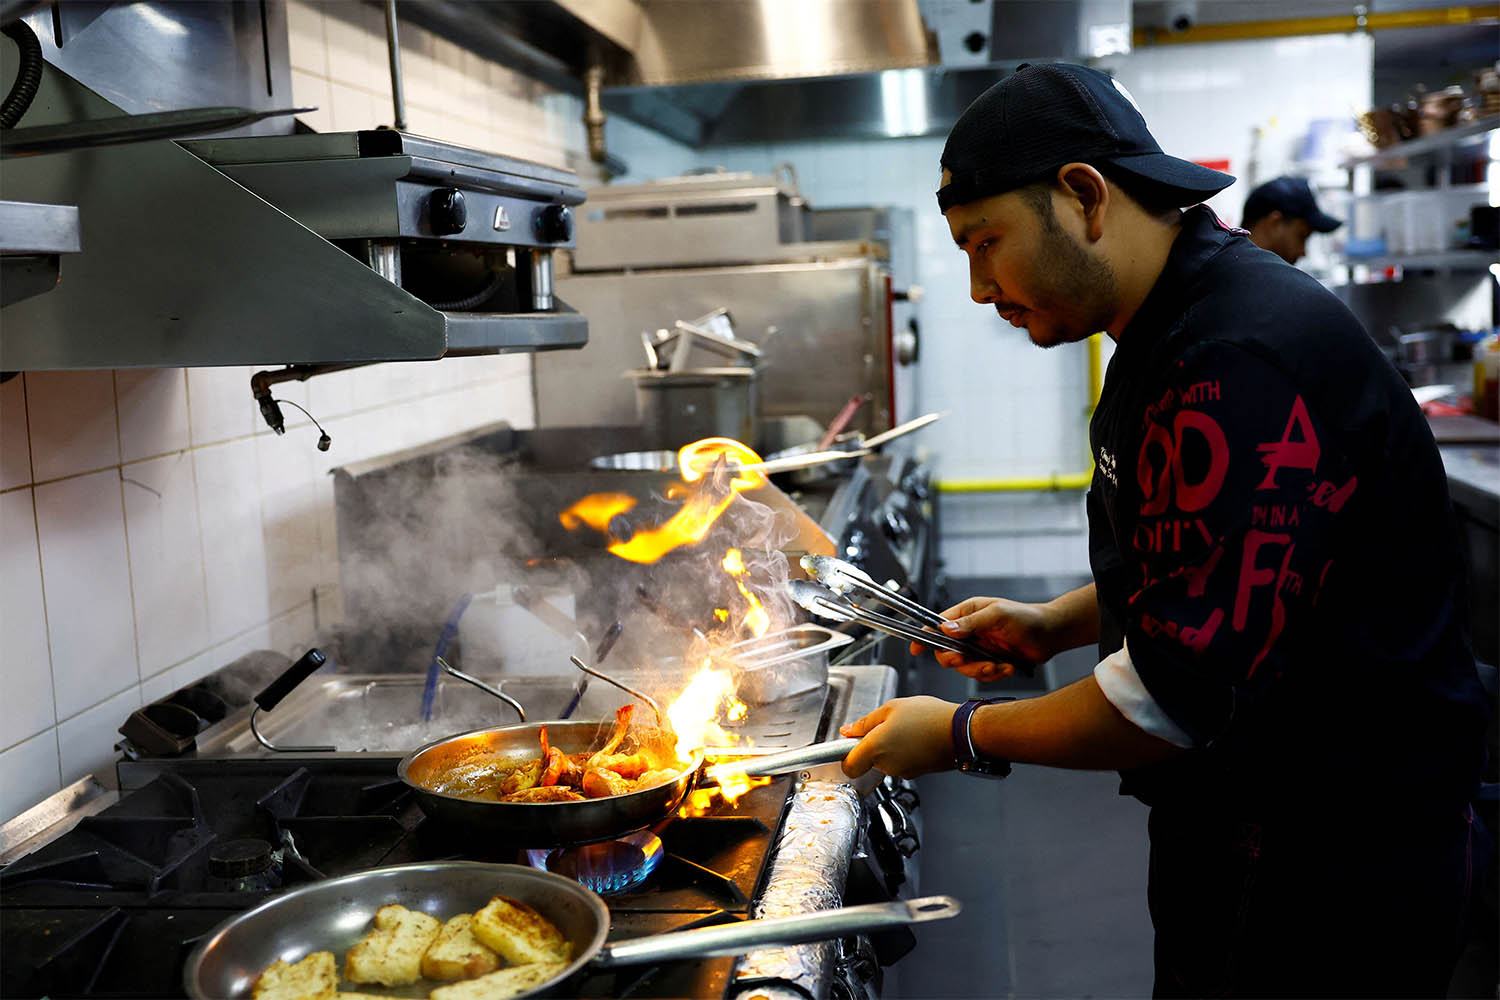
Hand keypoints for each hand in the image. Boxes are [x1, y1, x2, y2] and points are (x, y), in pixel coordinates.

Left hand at [838, 696, 958, 778]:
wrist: (960, 732)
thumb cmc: (929, 717)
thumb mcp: (891, 708)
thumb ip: (865, 722)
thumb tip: (847, 731)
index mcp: (875, 747)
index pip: (849, 766)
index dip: (845, 756)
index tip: (849, 745)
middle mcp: (886, 764)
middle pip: (868, 761)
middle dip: (872, 745)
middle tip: (887, 725)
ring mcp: (902, 771)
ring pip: (885, 762)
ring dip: (890, 748)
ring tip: (906, 728)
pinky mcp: (915, 773)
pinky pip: (901, 763)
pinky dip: (904, 752)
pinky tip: (916, 737)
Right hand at [910, 596, 1051, 682]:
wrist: (1052, 634)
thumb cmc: (1027, 617)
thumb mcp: (997, 615)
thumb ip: (971, 623)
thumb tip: (945, 629)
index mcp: (967, 613)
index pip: (938, 626)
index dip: (925, 636)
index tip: (915, 647)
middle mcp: (970, 631)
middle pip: (947, 652)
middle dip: (957, 660)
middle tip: (966, 661)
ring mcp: (979, 648)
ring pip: (965, 667)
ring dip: (980, 670)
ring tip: (998, 665)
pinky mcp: (990, 661)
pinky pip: (982, 674)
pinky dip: (994, 674)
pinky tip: (1007, 667)